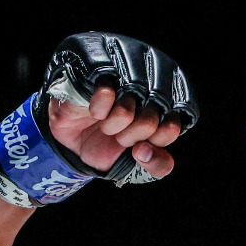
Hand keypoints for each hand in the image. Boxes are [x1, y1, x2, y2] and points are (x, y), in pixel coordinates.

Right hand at [49, 86, 181, 180]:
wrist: (74, 142)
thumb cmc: (108, 148)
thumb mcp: (137, 168)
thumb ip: (158, 165)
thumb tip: (145, 152)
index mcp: (162, 116)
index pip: (171, 127)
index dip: (154, 142)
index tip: (140, 147)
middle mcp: (147, 98)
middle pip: (149, 122)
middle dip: (130, 138)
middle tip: (120, 136)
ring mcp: (126, 86)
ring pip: (126, 111)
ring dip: (111, 127)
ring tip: (105, 124)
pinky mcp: (102, 77)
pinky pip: (106, 93)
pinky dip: (98, 110)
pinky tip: (94, 112)